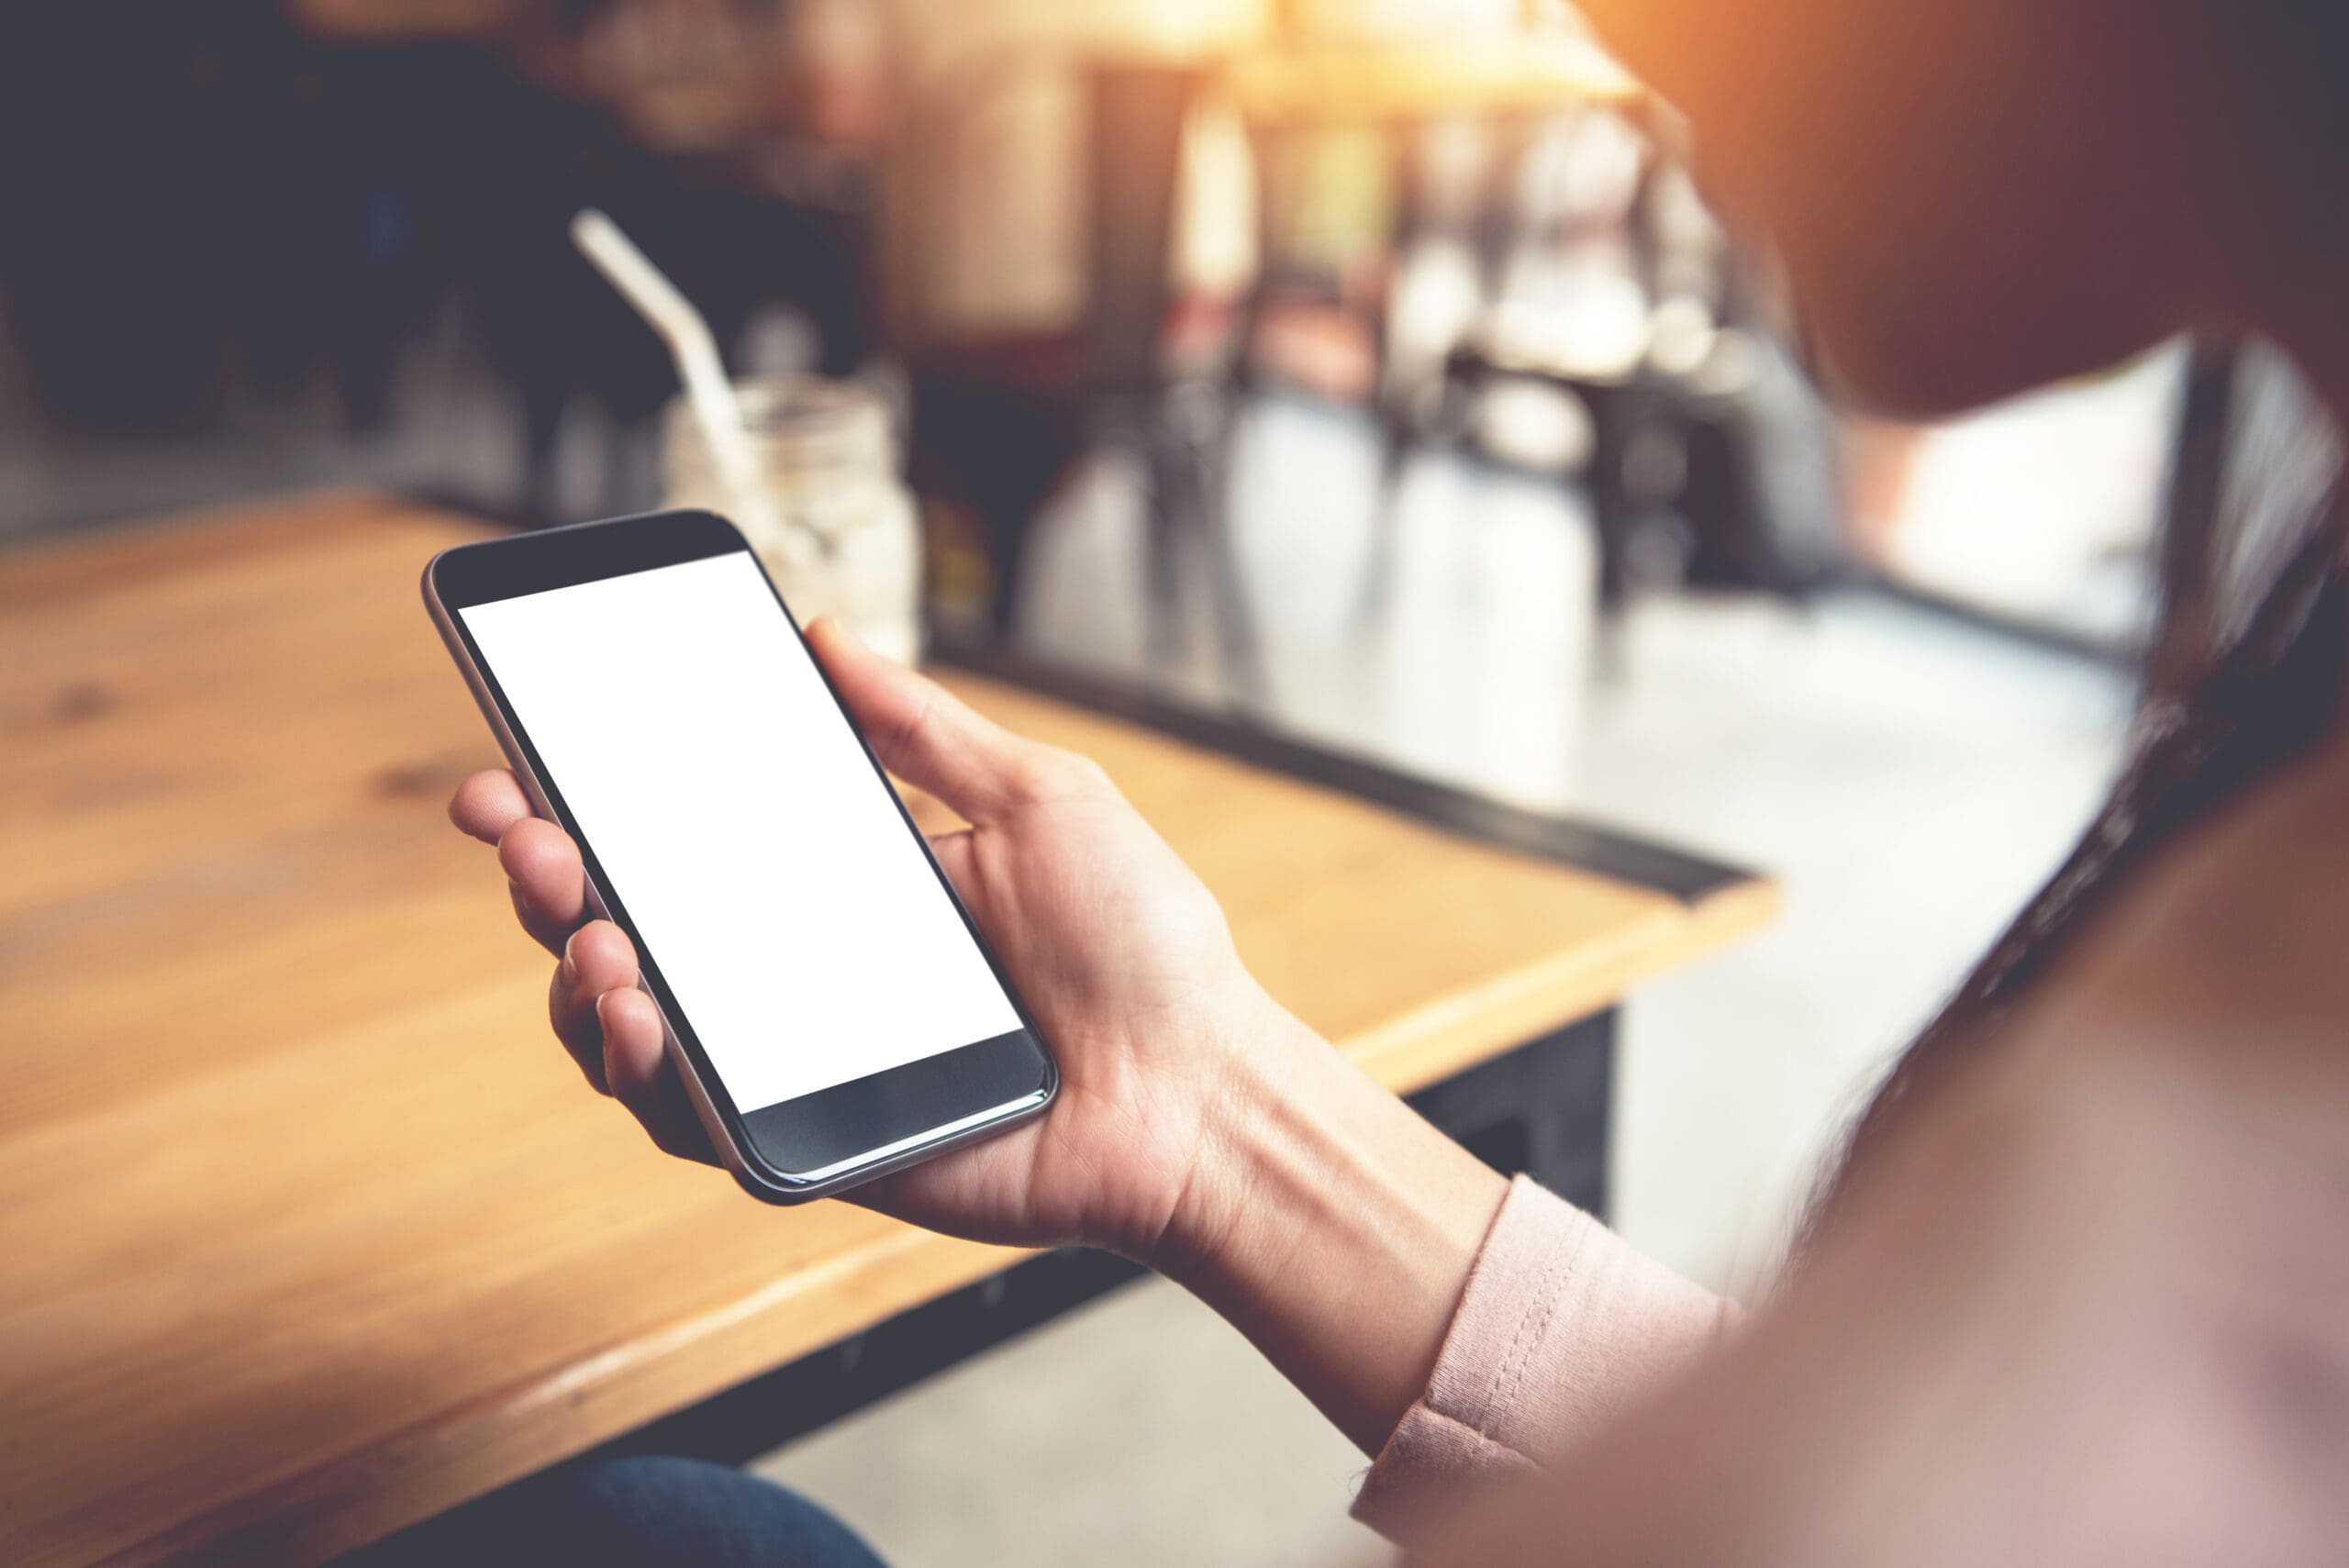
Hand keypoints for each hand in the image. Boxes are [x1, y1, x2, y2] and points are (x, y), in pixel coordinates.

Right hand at [448, 618, 1305, 1259]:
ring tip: (591, 934)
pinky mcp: (807, 1139)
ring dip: (577, 968)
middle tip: (523, 827)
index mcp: (846, 878)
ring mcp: (794, 1056)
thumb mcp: (1039, 799)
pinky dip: (637, 1068)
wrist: (1196, 1089)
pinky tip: (631, 1014)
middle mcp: (800, 964)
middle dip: (550, 871)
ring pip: (630, 1021)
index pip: (689, 832)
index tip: (525, 752)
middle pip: (631, 919)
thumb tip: (823, 634)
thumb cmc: (1142, 947)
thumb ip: (922, 727)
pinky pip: (687, 1116)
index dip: (596, 797)